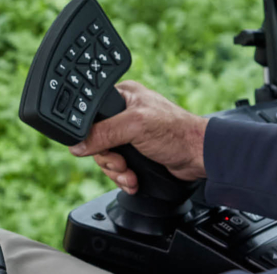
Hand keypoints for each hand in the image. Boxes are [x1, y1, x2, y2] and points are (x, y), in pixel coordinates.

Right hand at [68, 81, 208, 192]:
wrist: (199, 157)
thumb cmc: (177, 132)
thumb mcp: (134, 126)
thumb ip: (103, 133)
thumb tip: (77, 144)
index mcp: (121, 97)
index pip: (91, 115)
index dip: (92, 134)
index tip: (99, 147)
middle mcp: (123, 114)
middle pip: (96, 140)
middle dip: (109, 159)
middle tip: (121, 163)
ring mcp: (129, 135)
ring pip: (105, 157)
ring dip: (116, 171)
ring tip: (130, 175)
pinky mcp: (135, 153)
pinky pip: (116, 168)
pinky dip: (123, 177)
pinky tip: (133, 179)